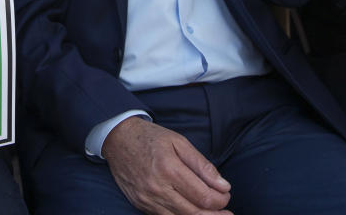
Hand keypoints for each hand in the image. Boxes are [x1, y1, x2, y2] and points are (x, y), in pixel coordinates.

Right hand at [102, 117, 231, 214]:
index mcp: (169, 168)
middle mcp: (157, 187)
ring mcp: (147, 199)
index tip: (226, 194)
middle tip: (228, 213)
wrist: (117, 139)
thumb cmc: (150, 138)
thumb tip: (223, 185)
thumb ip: (202, 164)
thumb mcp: (179, 142)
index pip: (203, 196)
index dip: (220, 199)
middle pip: (194, 212)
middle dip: (215, 214)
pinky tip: (192, 213)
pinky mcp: (140, 204)